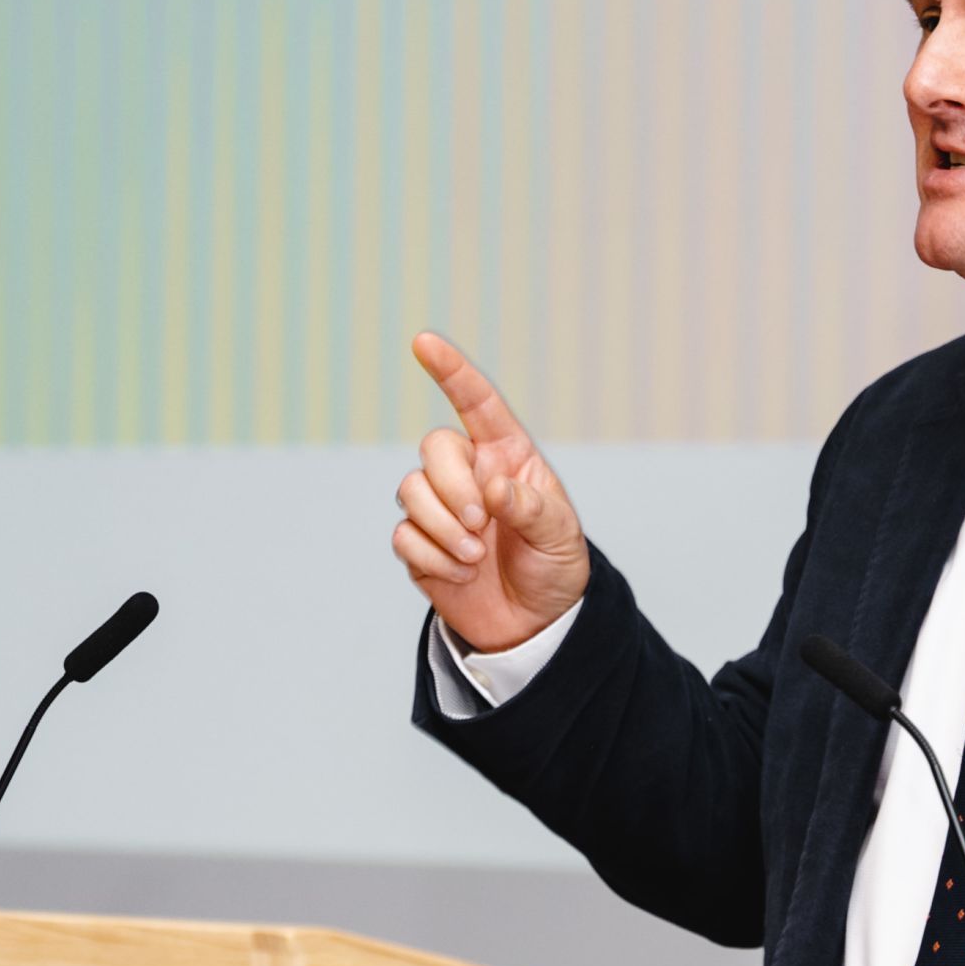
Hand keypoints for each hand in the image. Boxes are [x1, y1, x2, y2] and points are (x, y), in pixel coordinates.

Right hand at [390, 333, 592, 655]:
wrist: (533, 623)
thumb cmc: (553, 565)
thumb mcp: (560, 535)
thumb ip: (531, 507)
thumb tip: (493, 489)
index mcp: (506, 455)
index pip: (476, 403)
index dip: (450, 370)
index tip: (423, 342)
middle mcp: (468, 473)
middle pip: (435, 448)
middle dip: (452, 486)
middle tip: (481, 524)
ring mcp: (440, 508)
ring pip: (411, 490)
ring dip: (443, 527)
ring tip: (475, 555)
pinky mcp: (419, 545)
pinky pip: (404, 536)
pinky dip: (433, 557)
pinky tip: (460, 573)